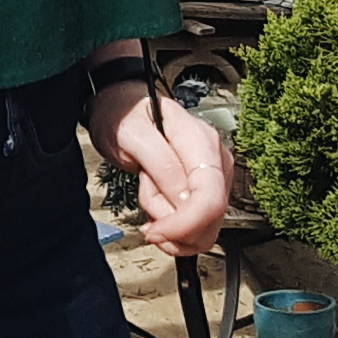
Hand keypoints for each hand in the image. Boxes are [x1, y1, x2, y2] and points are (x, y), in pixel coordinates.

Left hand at [89, 73, 230, 256]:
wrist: (122, 107)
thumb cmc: (125, 114)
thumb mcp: (132, 134)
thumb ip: (161, 166)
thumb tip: (183, 201)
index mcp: (201, 141)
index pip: (209, 197)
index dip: (186, 224)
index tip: (156, 231)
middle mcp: (215, 160)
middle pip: (211, 217)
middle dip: (174, 226)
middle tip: (145, 204)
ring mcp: (213, 177)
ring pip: (205, 227)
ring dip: (170, 225)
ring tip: (149, 193)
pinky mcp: (205, 191)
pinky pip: (198, 226)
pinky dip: (175, 230)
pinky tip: (159, 209)